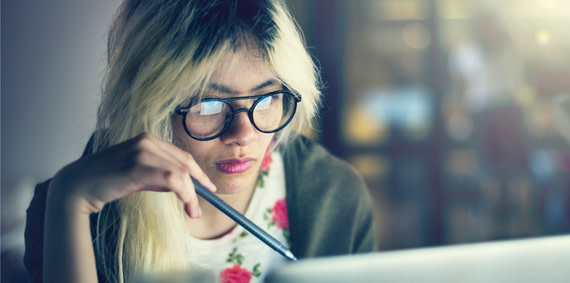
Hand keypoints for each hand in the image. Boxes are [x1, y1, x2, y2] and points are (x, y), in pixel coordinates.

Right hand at [47, 133, 215, 217]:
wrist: (77, 186)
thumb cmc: (106, 182)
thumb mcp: (137, 173)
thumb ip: (159, 173)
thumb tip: (184, 185)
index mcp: (147, 139)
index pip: (182, 155)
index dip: (198, 172)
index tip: (208, 187)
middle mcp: (147, 141)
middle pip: (185, 162)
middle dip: (200, 183)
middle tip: (205, 203)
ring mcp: (142, 151)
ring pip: (181, 172)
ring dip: (192, 195)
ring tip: (193, 212)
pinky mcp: (137, 166)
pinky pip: (173, 179)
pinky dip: (185, 194)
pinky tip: (186, 206)